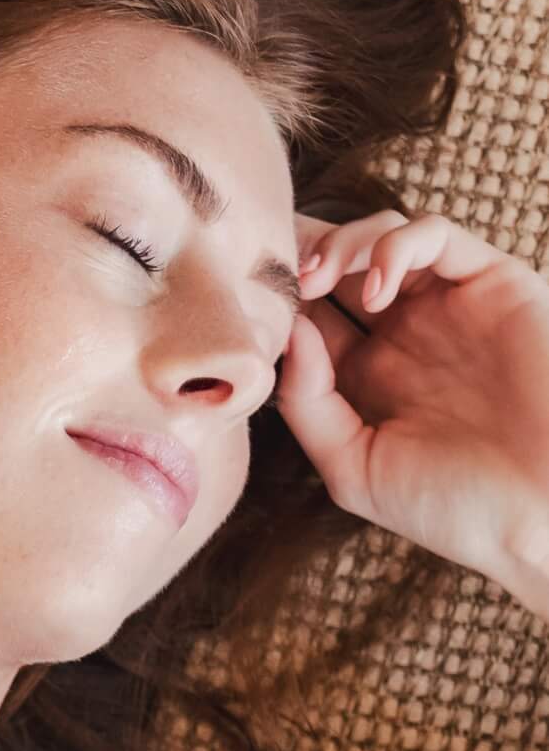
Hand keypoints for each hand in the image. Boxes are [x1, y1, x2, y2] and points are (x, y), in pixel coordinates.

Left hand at [276, 207, 548, 596]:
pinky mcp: (495, 285)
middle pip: (335, 263)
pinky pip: (438, 234)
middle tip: (266, 263)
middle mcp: (405, 332)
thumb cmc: (456, 507)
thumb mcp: (353, 467)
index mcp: (364, 374)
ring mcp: (449, 305)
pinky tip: (377, 289)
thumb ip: (307, 403)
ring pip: (382, 234)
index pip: (305, 313)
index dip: (271, 297)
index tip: (231, 294)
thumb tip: (288, 332)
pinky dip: (397, 244)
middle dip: (296, 252)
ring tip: (316, 279)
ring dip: (339, 243)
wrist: (546, 516)